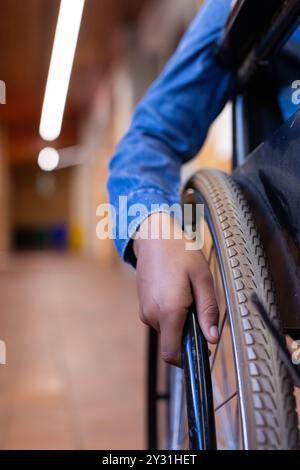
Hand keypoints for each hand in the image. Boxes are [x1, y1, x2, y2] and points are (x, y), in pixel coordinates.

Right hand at [133, 213, 218, 366]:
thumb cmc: (181, 253)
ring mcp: (145, 310)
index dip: (187, 360)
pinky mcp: (143, 304)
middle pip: (172, 342)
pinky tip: (177, 291)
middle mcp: (152, 315)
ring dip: (180, 321)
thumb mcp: (203, 279)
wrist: (154, 236)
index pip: (172, 354)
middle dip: (187, 333)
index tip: (202, 350)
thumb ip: (208, 311)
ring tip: (187, 293)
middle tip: (198, 306)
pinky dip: (171, 313)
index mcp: (168, 311)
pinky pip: (160, 318)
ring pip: (167, 330)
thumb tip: (212, 339)